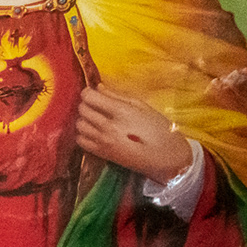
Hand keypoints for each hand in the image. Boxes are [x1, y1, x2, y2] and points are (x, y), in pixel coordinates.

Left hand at [76, 85, 192, 181]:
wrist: (167, 158)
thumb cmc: (161, 129)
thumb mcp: (144, 107)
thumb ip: (118, 97)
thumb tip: (99, 87)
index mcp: (122, 112)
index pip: (90, 98)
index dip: (88, 92)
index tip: (93, 92)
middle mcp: (109, 127)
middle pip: (83, 110)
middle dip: (86, 104)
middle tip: (96, 104)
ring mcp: (103, 142)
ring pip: (79, 124)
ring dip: (84, 118)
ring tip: (95, 118)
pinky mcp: (102, 154)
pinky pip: (80, 141)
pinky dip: (83, 133)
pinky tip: (93, 131)